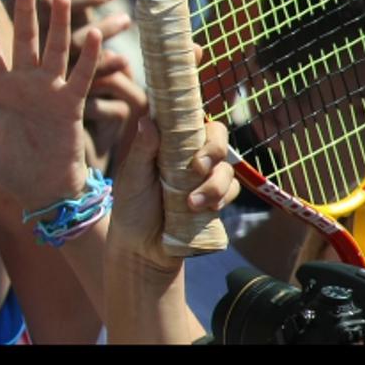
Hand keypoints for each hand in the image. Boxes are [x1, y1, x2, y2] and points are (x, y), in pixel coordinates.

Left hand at [9, 0, 145, 165]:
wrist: (43, 192)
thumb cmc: (10, 171)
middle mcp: (24, 84)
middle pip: (24, 39)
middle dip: (24, 11)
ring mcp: (49, 92)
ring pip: (54, 49)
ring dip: (57, 24)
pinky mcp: (71, 105)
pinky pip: (81, 76)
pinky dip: (88, 56)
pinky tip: (94, 33)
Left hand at [108, 118, 238, 274]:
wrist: (141, 248)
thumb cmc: (132, 207)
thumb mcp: (132, 177)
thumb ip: (142, 150)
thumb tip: (146, 120)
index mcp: (169, 144)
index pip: (191, 119)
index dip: (198, 117)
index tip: (195, 126)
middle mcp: (190, 156)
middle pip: (218, 137)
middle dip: (213, 150)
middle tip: (197, 167)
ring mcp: (205, 177)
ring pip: (227, 168)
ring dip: (213, 185)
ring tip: (190, 204)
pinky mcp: (215, 199)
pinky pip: (232, 191)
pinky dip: (220, 199)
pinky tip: (201, 211)